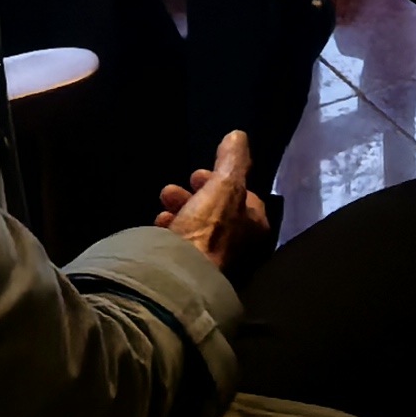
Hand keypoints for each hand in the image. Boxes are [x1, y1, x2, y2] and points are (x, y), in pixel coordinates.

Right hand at [158, 128, 272, 279]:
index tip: (196, 174)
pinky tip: (158, 228)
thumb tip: (238, 136)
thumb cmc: (209, 229)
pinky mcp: (193, 276)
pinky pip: (183, 248)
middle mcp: (242, 249)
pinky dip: (171, 234)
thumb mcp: (225, 186)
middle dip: (193, 196)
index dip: (218, 180)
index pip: (241, 196)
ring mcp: (217, 265)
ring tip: (162, 208)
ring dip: (179, 213)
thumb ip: (232, 160)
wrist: (180, 279)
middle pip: (216, 213)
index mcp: (256, 228)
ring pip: (197, 230)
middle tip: (171, 190)